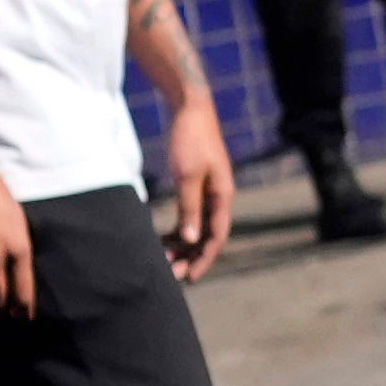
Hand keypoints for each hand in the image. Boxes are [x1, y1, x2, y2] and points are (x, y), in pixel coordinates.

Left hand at [151, 90, 233, 277]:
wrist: (190, 108)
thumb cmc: (190, 139)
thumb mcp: (187, 176)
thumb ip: (189, 208)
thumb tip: (188, 239)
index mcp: (222, 196)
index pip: (216, 237)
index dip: (203, 259)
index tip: (189, 277)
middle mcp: (218, 197)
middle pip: (206, 236)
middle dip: (190, 256)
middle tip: (170, 274)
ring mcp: (208, 191)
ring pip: (197, 227)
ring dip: (182, 245)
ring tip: (164, 260)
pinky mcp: (196, 184)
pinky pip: (190, 214)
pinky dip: (178, 228)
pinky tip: (163, 238)